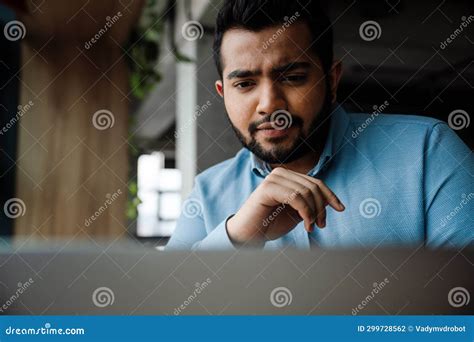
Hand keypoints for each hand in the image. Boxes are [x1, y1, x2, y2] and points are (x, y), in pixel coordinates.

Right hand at [226, 167, 344, 245]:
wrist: (249, 235)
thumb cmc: (270, 224)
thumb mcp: (296, 213)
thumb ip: (310, 204)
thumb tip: (330, 200)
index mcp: (288, 177)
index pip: (316, 182)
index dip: (330, 195)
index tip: (340, 208)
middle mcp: (280, 174)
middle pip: (313, 186)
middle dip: (322, 207)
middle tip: (321, 225)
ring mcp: (273, 179)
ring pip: (306, 192)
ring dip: (314, 212)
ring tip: (311, 227)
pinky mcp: (267, 188)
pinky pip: (296, 197)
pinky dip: (306, 212)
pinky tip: (306, 225)